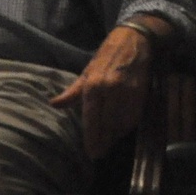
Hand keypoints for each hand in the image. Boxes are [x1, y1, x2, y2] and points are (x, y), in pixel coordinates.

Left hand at [49, 24, 155, 158]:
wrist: (132, 42)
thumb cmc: (105, 59)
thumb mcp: (86, 73)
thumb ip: (72, 93)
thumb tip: (54, 104)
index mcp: (92, 85)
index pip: (91, 117)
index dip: (92, 137)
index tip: (92, 152)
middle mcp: (109, 89)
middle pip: (107, 124)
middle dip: (103, 140)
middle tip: (99, 152)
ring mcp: (126, 91)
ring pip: (121, 123)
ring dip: (115, 134)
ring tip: (109, 141)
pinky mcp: (141, 92)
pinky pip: (134, 116)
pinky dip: (128, 125)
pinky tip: (122, 129)